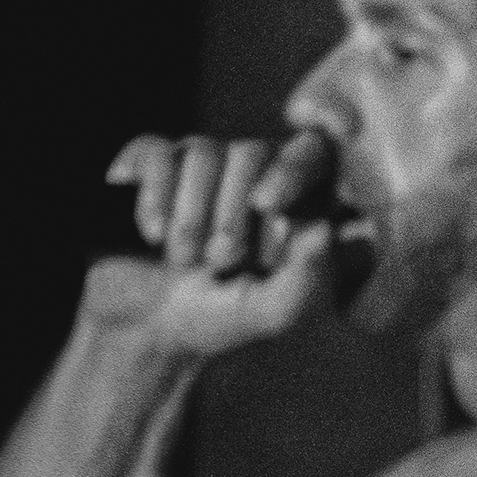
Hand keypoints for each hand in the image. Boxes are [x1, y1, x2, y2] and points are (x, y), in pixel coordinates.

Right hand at [79, 131, 338, 358]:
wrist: (150, 325)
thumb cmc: (226, 318)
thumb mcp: (275, 312)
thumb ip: (309, 276)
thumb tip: (326, 228)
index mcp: (301, 202)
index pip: (315, 152)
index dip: (292, 168)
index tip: (265, 204)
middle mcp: (257, 173)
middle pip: (254, 151)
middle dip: (232, 215)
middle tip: (221, 262)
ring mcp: (205, 164)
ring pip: (203, 151)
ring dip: (191, 217)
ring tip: (185, 260)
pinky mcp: (155, 163)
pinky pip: (155, 153)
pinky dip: (154, 198)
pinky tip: (154, 235)